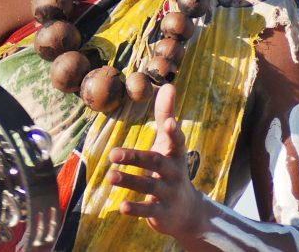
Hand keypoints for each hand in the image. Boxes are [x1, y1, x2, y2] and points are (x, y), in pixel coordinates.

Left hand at [107, 83, 199, 236]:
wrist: (187, 213)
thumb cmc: (172, 169)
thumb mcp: (170, 144)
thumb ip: (167, 115)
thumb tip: (169, 85)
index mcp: (175, 154)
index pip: (176, 141)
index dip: (173, 132)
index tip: (168, 122)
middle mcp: (173, 173)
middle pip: (155, 163)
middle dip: (135, 158)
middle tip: (113, 153)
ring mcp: (168, 193)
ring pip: (148, 187)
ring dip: (129, 181)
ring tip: (110, 176)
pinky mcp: (161, 213)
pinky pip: (148, 210)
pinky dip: (136, 209)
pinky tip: (121, 207)